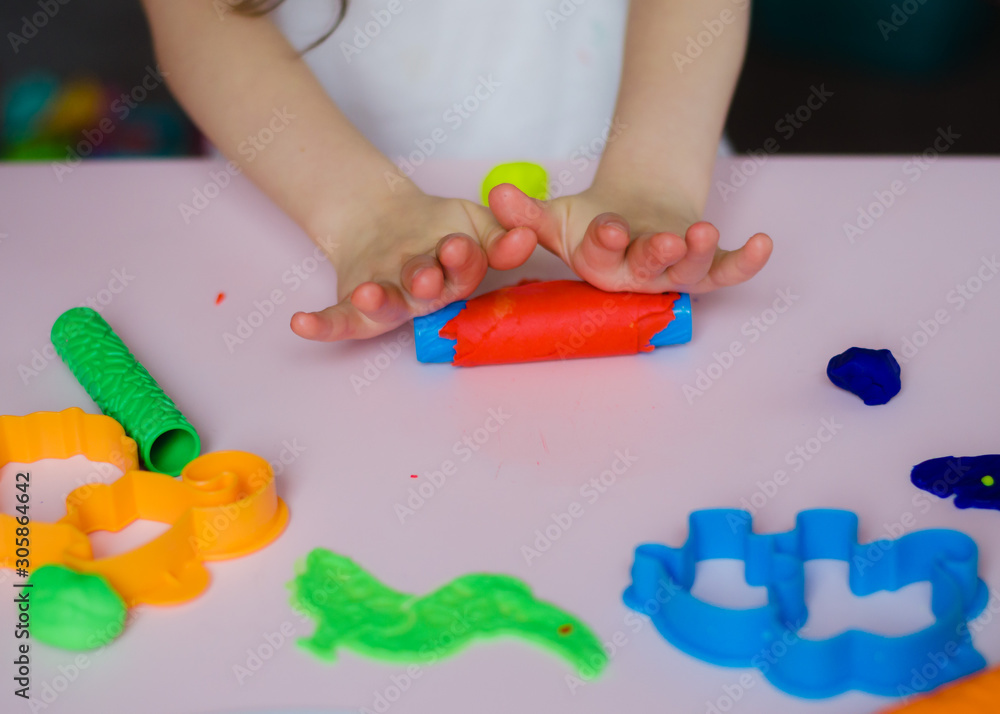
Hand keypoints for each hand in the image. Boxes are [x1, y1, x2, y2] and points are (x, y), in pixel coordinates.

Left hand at [290, 184, 537, 340]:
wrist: (386, 218)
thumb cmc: (438, 227)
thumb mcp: (474, 220)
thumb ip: (500, 233)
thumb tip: (526, 236)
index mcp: (457, 276)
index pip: (464, 267)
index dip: (462, 258)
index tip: (457, 245)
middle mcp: (424, 296)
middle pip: (426, 292)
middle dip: (424, 281)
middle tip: (424, 275)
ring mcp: (389, 302)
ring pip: (386, 307)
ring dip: (377, 303)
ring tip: (366, 293)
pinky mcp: (355, 309)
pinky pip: (338, 321)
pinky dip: (321, 326)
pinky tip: (300, 323)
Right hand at [486, 181, 771, 293]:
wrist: (630, 216)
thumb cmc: (591, 221)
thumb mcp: (556, 214)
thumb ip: (525, 212)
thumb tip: (496, 193)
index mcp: (599, 266)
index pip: (601, 257)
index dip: (605, 243)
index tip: (608, 226)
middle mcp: (637, 277)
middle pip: (648, 272)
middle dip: (656, 257)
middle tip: (666, 242)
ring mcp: (673, 272)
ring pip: (687, 273)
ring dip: (697, 254)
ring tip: (703, 230)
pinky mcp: (704, 262)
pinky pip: (726, 270)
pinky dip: (746, 262)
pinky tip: (763, 243)